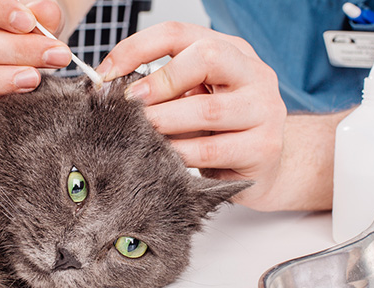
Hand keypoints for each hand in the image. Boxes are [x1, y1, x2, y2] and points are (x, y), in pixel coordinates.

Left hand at [97, 22, 288, 210]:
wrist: (266, 167)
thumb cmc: (222, 130)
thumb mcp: (195, 97)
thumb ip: (166, 87)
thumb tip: (112, 86)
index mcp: (232, 51)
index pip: (180, 33)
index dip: (137, 48)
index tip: (107, 74)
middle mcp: (253, 73)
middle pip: (206, 58)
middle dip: (160, 81)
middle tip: (131, 104)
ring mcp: (264, 109)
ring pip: (207, 110)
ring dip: (165, 122)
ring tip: (141, 133)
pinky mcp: (263, 147)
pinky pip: (212, 150)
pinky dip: (181, 154)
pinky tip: (165, 158)